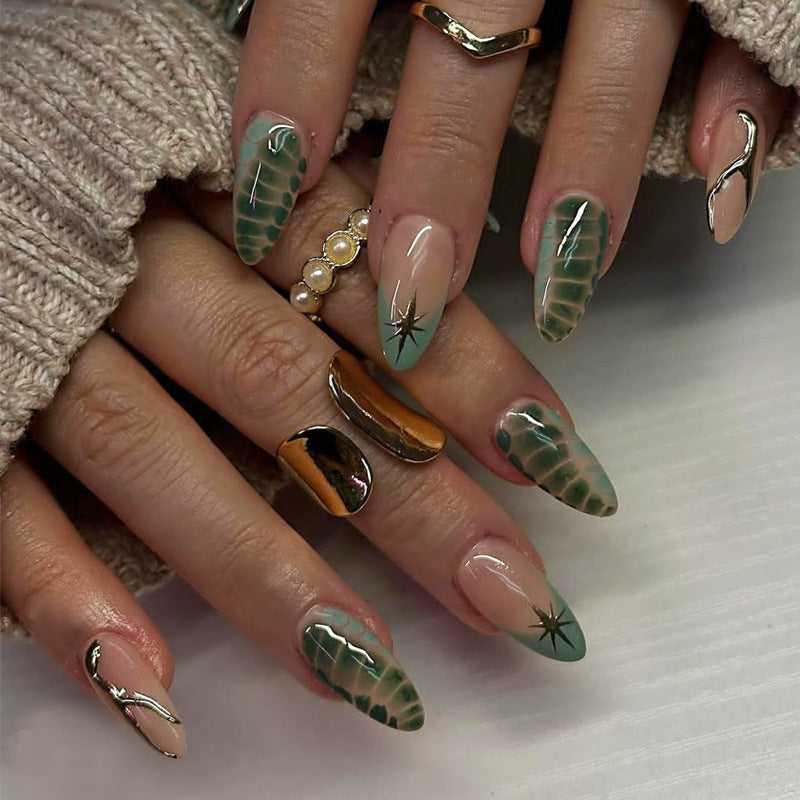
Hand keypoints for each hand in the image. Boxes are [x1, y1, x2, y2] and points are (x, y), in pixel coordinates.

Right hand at [1, 155, 616, 756]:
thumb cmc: (133, 156)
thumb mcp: (244, 163)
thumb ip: (333, 231)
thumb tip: (449, 321)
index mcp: (219, 188)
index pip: (368, 287)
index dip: (470, 377)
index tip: (558, 465)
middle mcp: (137, 262)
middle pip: (289, 387)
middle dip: (408, 500)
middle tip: (513, 600)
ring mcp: (44, 339)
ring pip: (155, 456)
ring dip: (265, 572)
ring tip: (371, 678)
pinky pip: (3, 506)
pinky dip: (66, 594)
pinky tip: (155, 691)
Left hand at [227, 1, 790, 364]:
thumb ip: (330, 13)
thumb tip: (268, 122)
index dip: (291, 90)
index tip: (263, 203)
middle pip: (472, 49)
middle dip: (437, 177)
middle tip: (412, 296)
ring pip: (618, 46)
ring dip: (587, 170)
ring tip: (558, 284)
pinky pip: (742, 29)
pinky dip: (739, 100)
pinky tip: (714, 180)